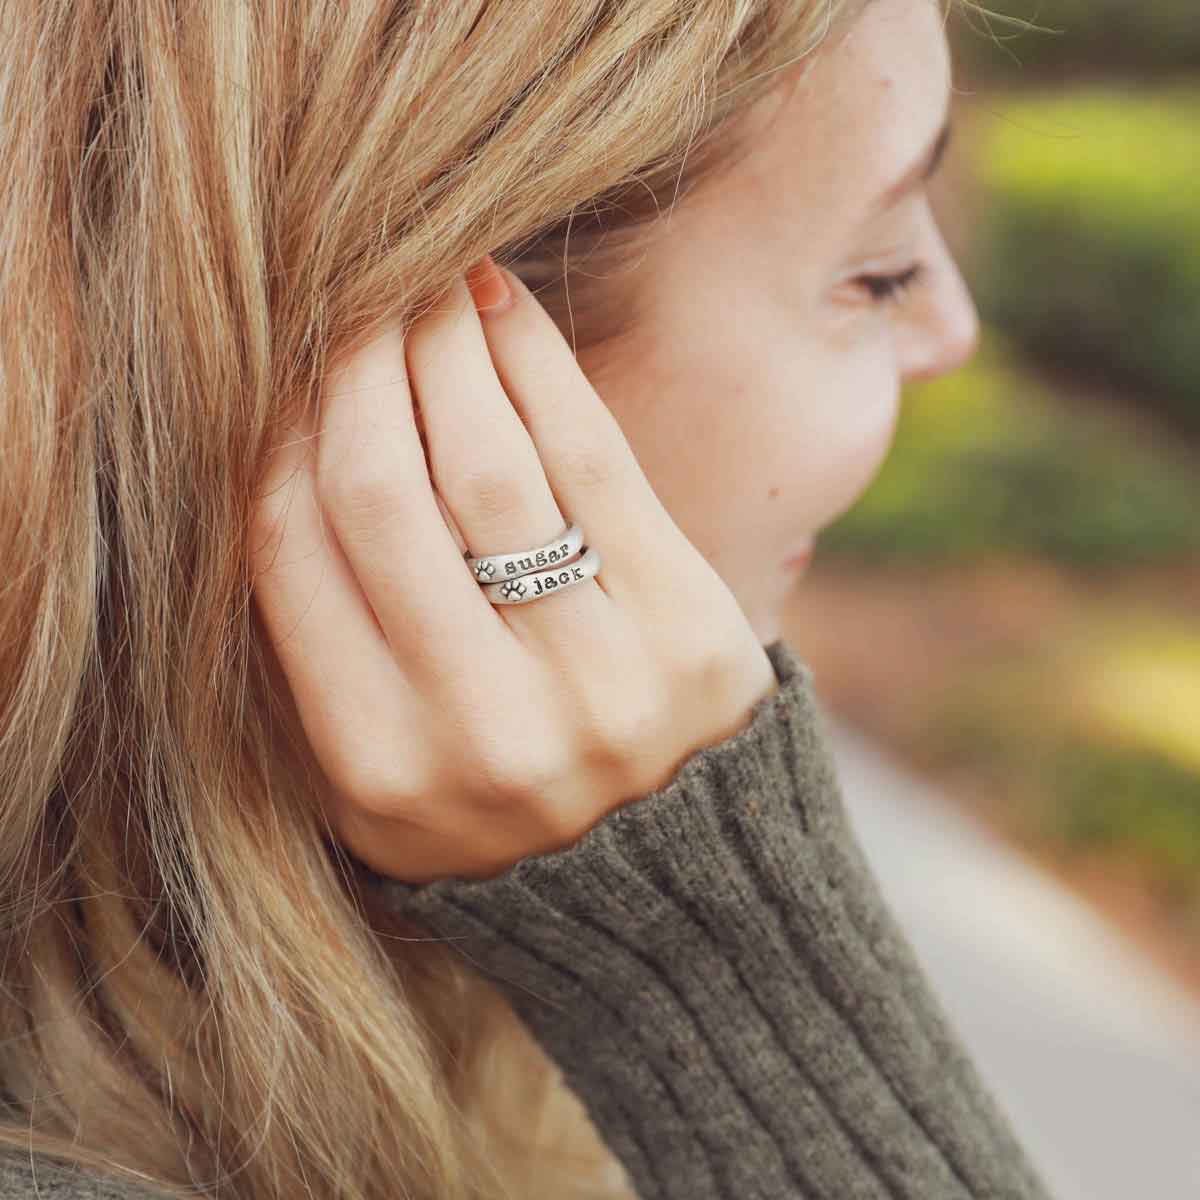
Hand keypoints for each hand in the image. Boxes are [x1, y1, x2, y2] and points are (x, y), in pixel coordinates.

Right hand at [249, 256, 778, 883]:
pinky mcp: (686, 628)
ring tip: (427, 280)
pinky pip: (595, 461)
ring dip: (444, 347)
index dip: (275, 430)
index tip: (283, 363)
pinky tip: (503, 309)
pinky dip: (539, 367)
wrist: (678, 881)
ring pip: (490, 464)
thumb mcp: (381, 784)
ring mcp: (594, 679)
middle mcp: (479, 728)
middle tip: (352, 288)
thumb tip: (270, 460)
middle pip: (383, 492)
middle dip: (355, 366)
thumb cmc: (504, 807)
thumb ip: (316, 657)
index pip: (291, 551)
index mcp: (375, 769)